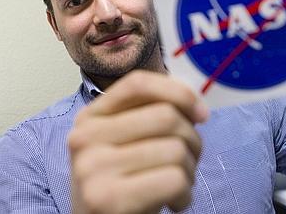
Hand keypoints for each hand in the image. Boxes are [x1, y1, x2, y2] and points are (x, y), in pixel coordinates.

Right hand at [67, 70, 208, 213]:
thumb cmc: (123, 187)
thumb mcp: (124, 146)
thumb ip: (148, 117)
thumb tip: (195, 105)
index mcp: (89, 118)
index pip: (138, 83)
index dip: (178, 91)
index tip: (201, 114)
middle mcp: (84, 138)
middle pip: (165, 116)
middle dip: (192, 139)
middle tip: (189, 161)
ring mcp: (92, 168)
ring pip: (175, 149)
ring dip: (189, 171)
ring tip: (177, 185)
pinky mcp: (107, 198)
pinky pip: (173, 179)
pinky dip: (185, 194)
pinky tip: (173, 203)